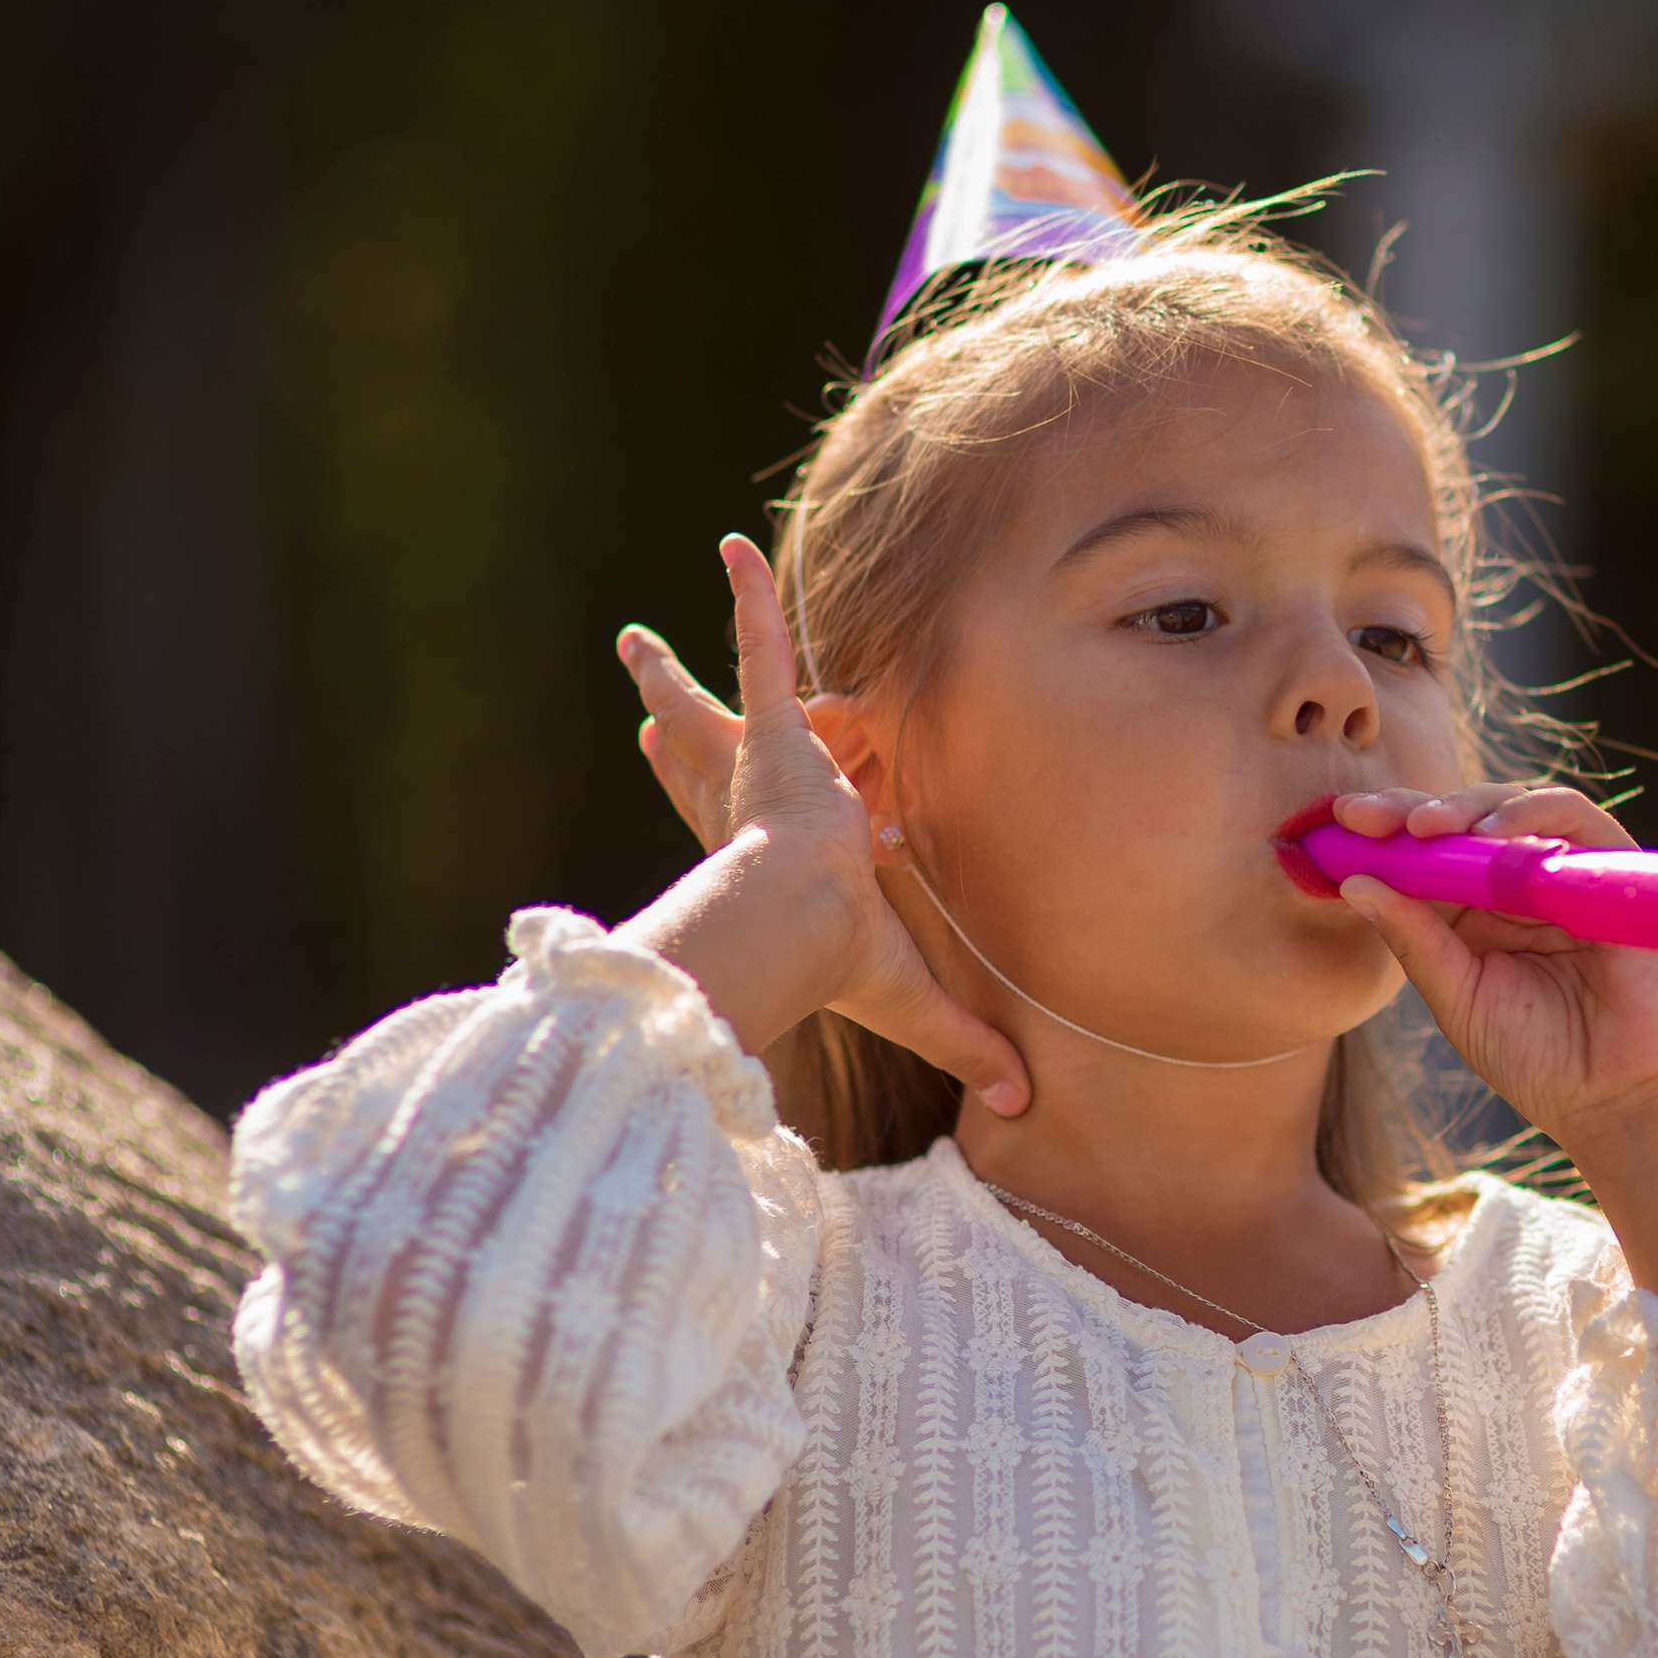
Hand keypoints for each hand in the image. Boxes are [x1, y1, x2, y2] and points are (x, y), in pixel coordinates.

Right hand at [611, 540, 1028, 1111]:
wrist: (799, 923)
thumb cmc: (841, 962)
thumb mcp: (914, 999)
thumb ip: (969, 1041)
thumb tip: (1026, 1109)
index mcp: (771, 869)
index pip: (740, 831)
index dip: (717, 808)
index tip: (689, 791)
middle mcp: (748, 816)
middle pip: (704, 770)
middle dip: (673, 739)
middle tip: (644, 713)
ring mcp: (754, 771)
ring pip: (712, 712)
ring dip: (672, 677)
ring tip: (631, 641)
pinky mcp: (771, 734)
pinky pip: (762, 652)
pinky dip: (753, 601)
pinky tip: (733, 548)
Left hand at [1328, 783, 1657, 1299]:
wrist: (1621, 1100)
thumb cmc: (1543, 1060)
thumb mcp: (1458, 999)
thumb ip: (1415, 941)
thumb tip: (1354, 883)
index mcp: (1477, 914)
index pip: (1426, 856)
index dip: (1381, 836)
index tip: (1335, 827)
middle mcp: (1519, 886)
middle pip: (1464, 821)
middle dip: (1410, 811)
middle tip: (1366, 815)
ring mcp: (1566, 873)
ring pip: (1513, 807)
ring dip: (1465, 806)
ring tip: (1422, 825)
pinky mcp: (1613, 868)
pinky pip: (1574, 817)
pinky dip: (1530, 813)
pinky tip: (1491, 828)